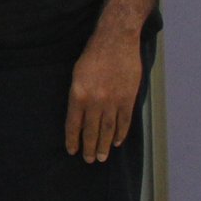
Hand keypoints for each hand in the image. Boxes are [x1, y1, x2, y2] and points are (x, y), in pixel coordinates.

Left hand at [64, 29, 143, 161]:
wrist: (116, 40)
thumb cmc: (93, 55)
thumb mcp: (77, 74)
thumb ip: (77, 96)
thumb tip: (79, 117)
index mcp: (78, 94)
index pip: (73, 124)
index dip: (73, 139)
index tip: (72, 151)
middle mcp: (95, 101)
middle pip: (91, 131)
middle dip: (89, 147)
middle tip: (89, 160)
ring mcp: (113, 101)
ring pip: (108, 130)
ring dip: (105, 145)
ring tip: (102, 157)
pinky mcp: (128, 98)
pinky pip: (124, 121)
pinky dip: (120, 133)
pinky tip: (117, 141)